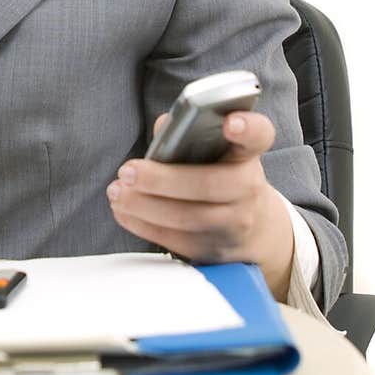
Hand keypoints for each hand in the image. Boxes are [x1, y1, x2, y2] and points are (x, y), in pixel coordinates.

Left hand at [106, 110, 294, 298]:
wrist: (254, 229)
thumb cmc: (222, 177)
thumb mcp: (218, 152)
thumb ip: (190, 133)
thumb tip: (163, 127)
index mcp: (247, 155)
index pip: (257, 136)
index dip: (247, 128)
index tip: (231, 122)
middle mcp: (248, 190)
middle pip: (207, 185)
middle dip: (161, 180)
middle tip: (127, 171)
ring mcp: (234, 224)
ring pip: (186, 218)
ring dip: (143, 205)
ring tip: (117, 192)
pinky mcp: (215, 251)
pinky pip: (174, 240)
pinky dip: (142, 225)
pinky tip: (123, 210)